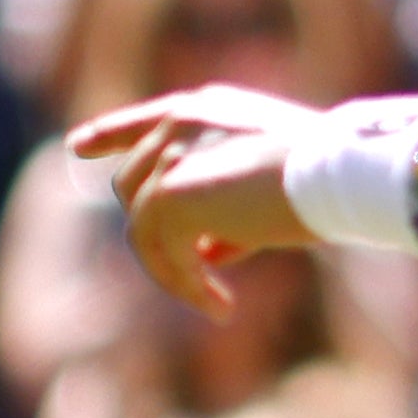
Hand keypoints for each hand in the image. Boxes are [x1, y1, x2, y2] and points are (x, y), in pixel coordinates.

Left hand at [72, 86, 326, 322]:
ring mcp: (170, 156)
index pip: (143, 121)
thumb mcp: (268, 189)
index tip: (77, 147)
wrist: (339, 172)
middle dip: (162, 238)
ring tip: (219, 302)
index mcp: (204, 110)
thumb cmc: (328, 178)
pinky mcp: (169, 195)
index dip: (108, 134)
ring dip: (177, 274)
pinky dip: (188, 287)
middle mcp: (179, 124)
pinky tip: (223, 307)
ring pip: (143, 230)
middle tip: (205, 280)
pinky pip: (162, 255)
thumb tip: (206, 253)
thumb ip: (229, 212)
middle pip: (134, 189)